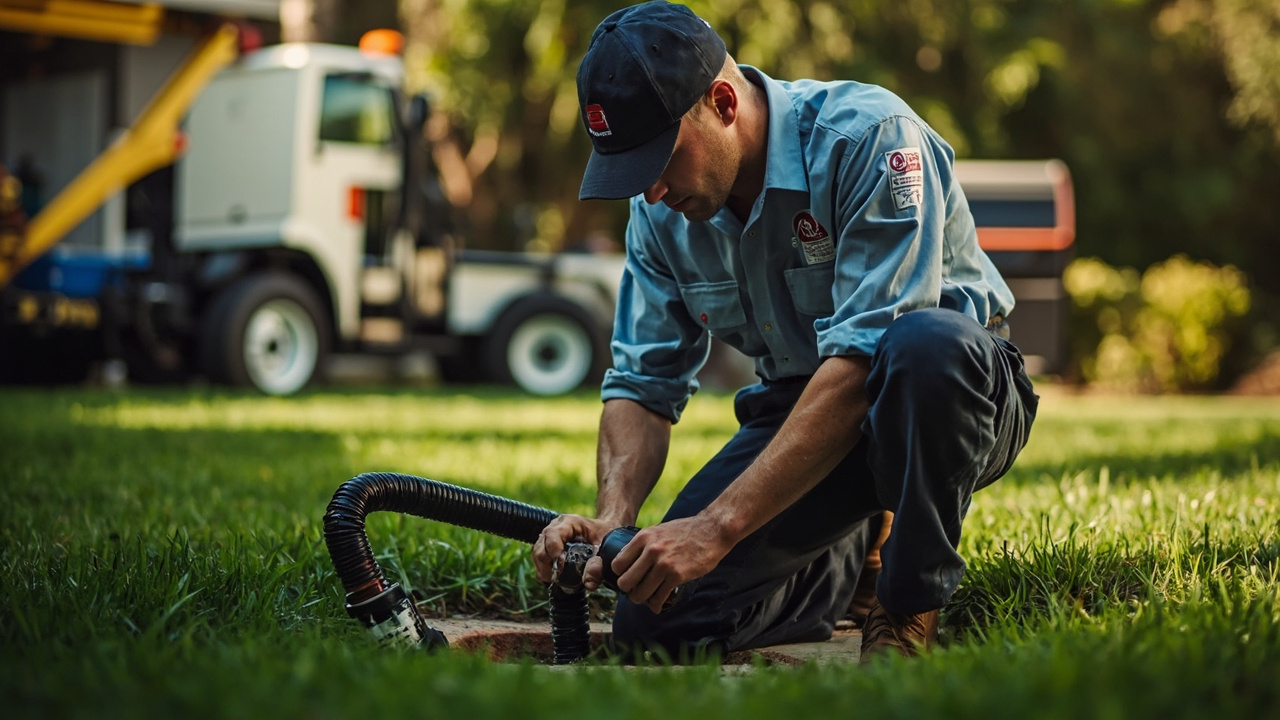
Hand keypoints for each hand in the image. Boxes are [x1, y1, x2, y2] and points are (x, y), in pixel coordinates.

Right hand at [532, 514, 613, 589]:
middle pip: (541, 546)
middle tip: (558, 576)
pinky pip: (538, 559)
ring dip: (543, 569)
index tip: (561, 566)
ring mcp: (548, 536)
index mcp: (569, 522)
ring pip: (536, 553)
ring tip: (555, 578)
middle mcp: (555, 527)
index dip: (554, 551)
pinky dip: (543, 570)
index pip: (552, 534)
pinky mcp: (546, 546)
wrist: (603, 531)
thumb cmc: (603, 536)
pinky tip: (553, 576)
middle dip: (547, 564)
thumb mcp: (604, 547)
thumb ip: (597, 565)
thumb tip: (588, 583)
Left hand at [611, 515, 732, 613]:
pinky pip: (659, 598)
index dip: (621, 575)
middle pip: (625, 582)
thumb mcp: (659, 531)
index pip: (617, 564)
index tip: (629, 578)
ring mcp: (663, 564)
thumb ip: (644, 544)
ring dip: (642, 600)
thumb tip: (631, 562)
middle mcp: (650, 550)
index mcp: (643, 538)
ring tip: (648, 599)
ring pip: (640, 593)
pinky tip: (659, 604)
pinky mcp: (677, 575)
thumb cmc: (686, 531)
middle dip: (630, 590)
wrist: (712, 530)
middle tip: (637, 591)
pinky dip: (657, 605)